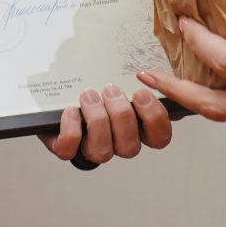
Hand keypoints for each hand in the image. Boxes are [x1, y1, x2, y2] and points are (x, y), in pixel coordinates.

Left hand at [45, 83, 174, 167]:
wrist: (65, 92)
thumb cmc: (101, 86)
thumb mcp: (125, 78)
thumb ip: (142, 79)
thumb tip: (154, 74)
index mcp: (138, 129)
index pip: (159, 139)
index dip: (155, 120)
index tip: (141, 93)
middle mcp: (118, 143)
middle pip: (130, 148)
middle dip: (121, 115)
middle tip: (111, 89)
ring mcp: (92, 148)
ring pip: (102, 152)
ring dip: (97, 120)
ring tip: (90, 95)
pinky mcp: (66, 147)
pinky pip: (69, 149)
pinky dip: (71, 129)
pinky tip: (72, 110)